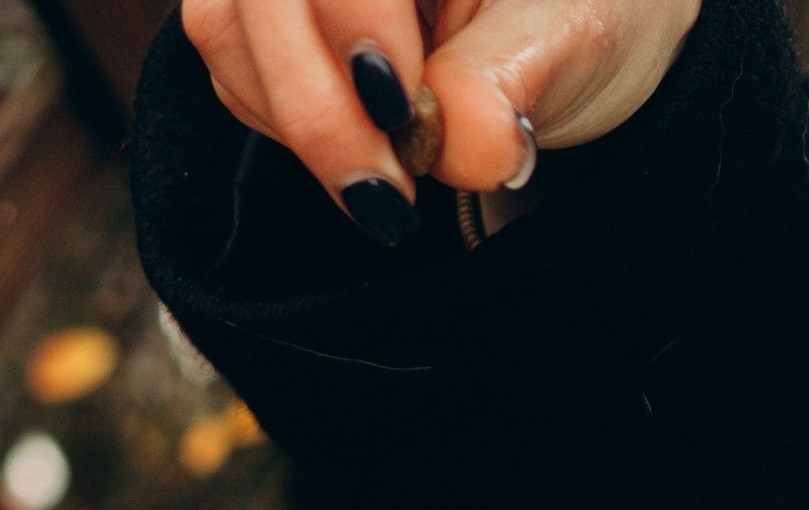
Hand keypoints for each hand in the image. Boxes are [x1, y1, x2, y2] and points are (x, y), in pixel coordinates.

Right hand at [178, 0, 699, 217]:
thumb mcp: (572, 41)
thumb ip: (505, 82)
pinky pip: (234, 65)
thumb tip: (464, 144)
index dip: (352, 28)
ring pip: (225, 26)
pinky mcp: (265, 7)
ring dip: (294, 121)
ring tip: (383, 177)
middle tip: (386, 192)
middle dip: (314, 105)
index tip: (403, 114)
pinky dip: (286, 122)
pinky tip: (358, 141)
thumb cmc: (583, 13)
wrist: (574, 33)